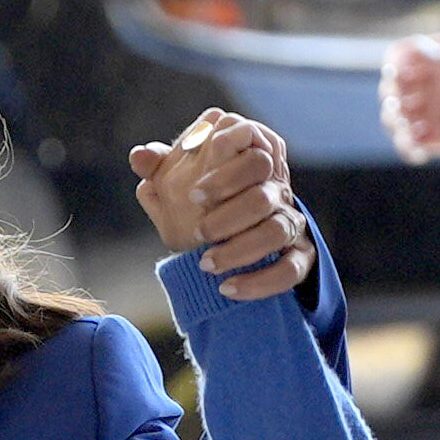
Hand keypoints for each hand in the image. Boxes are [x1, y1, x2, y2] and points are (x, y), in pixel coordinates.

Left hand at [127, 108, 314, 304]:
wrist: (233, 248)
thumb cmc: (203, 207)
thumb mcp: (178, 187)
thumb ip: (160, 169)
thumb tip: (139, 156)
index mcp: (249, 163)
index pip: (252, 150)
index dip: (225, 172)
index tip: (193, 196)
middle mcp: (276, 188)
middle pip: (264, 193)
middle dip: (229, 213)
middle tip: (197, 232)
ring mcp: (290, 221)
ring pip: (276, 230)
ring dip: (240, 249)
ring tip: (206, 264)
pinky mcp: (300, 256)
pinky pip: (290, 269)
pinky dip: (260, 282)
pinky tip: (228, 289)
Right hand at [380, 33, 439, 164]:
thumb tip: (417, 51)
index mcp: (435, 57)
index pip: (399, 56)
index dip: (393, 65)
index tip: (398, 76)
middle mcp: (425, 83)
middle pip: (391, 87)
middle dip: (391, 97)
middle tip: (401, 106)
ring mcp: (427, 110)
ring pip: (393, 117)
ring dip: (394, 123)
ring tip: (409, 129)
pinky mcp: (433, 137)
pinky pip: (409, 143)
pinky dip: (407, 147)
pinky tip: (419, 152)